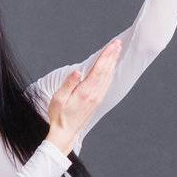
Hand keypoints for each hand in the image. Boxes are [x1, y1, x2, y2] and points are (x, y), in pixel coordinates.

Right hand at [46, 38, 122, 153]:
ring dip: (112, 63)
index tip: (112, 45)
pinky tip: (111, 69)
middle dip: (112, 56)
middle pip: (106, 71)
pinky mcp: (97, 101)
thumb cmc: (59, 115)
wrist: (65, 132)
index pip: (98, 69)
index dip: (106, 56)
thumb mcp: (59, 98)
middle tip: (118, 44)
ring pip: (108, 77)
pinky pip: (107, 84)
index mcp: (85, 91)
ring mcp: (97, 98)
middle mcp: (94, 94)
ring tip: (116, 52)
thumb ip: (69, 84)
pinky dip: (110, 73)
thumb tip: (77, 71)